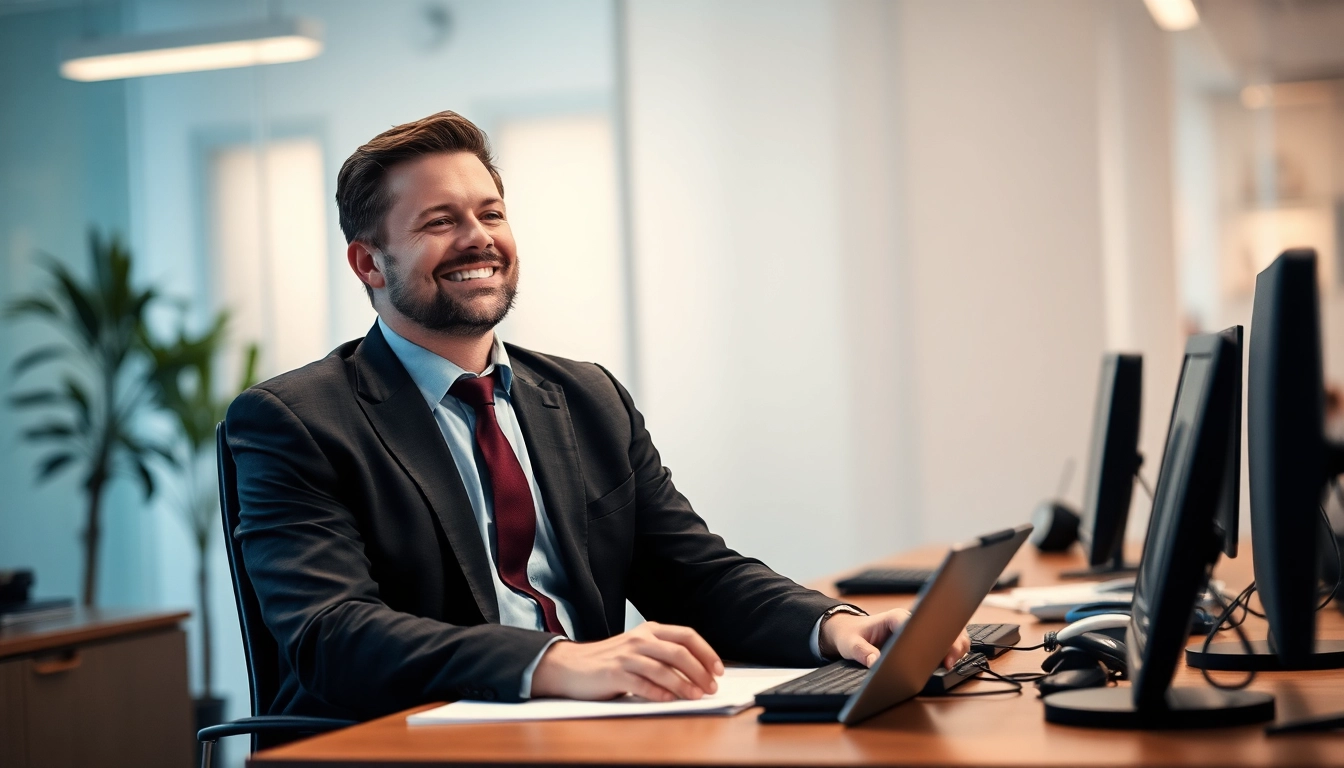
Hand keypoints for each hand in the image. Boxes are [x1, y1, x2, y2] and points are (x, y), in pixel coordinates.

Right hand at [530, 621, 724, 701]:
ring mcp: (627, 656)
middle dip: (700, 671)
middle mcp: (640, 639)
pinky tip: (669, 700)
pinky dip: (658, 693)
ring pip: (663, 669)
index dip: (706, 652)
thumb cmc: (611, 660)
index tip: (719, 670)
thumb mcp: (639, 649)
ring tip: (695, 696)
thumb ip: (664, 654)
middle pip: (679, 652)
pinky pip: (642, 684)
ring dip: (683, 685)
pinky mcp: (614, 673)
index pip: (687, 636)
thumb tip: (698, 673)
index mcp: (650, 630)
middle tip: (711, 687)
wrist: (572, 665)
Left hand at [820, 608, 970, 669]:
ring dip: (955, 644)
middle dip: (949, 641)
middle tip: (949, 661)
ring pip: (946, 631)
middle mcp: (911, 620)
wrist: (850, 631)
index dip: (928, 637)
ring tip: (953, 662)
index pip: (918, 622)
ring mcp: (919, 628)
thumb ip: (862, 653)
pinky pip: (943, 640)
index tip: (934, 653)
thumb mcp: (851, 645)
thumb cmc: (851, 635)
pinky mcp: (922, 638)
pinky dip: (952, 649)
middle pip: (939, 624)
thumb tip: (876, 663)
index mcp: (895, 618)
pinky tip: (952, 662)